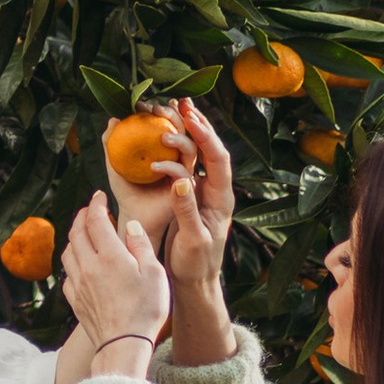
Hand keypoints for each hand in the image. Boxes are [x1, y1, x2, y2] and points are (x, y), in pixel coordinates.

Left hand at [61, 196, 172, 357]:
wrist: (124, 344)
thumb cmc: (145, 310)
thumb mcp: (154, 273)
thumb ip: (141, 245)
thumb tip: (130, 226)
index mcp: (110, 255)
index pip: (95, 220)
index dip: (96, 204)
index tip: (99, 196)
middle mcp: (88, 266)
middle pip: (76, 232)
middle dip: (82, 217)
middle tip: (90, 210)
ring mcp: (78, 283)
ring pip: (68, 251)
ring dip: (74, 237)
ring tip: (84, 233)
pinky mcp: (75, 299)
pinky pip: (67, 273)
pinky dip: (72, 261)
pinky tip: (80, 263)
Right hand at [160, 100, 234, 294]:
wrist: (195, 280)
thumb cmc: (196, 264)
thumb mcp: (192, 240)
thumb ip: (187, 210)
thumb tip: (181, 180)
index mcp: (221, 198)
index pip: (218, 159)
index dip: (206, 137)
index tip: (189, 120)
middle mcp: (215, 189)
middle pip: (211, 149)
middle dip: (198, 125)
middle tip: (182, 103)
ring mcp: (203, 191)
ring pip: (199, 154)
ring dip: (187, 131)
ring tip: (173, 110)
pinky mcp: (190, 195)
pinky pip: (185, 164)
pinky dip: (176, 147)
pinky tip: (162, 134)